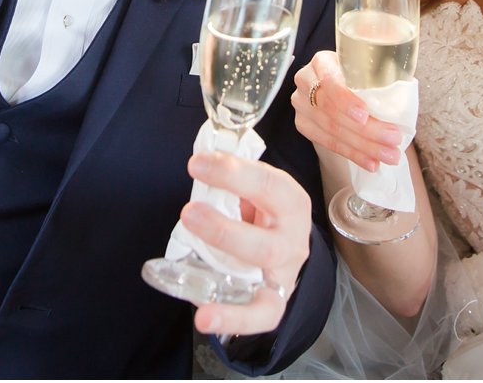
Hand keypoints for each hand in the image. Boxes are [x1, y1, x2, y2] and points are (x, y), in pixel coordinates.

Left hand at [180, 151, 309, 335]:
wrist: (285, 250)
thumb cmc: (262, 215)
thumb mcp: (255, 194)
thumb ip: (231, 185)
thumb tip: (200, 167)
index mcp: (291, 203)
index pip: (268, 185)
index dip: (232, 173)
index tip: (197, 164)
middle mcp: (293, 240)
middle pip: (267, 241)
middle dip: (224, 228)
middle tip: (189, 211)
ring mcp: (284, 274)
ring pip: (263, 274)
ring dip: (226, 262)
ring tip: (192, 257)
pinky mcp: (274, 302)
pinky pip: (259, 316)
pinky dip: (232, 319)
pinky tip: (204, 316)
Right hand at [290, 51, 404, 172]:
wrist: (336, 82)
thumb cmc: (357, 73)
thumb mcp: (365, 67)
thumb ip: (378, 77)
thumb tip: (403, 98)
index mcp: (322, 61)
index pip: (329, 80)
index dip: (345, 99)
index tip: (365, 114)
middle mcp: (305, 81)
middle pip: (333, 109)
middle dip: (366, 128)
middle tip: (393, 138)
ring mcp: (301, 104)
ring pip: (331, 129)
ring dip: (363, 146)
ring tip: (389, 155)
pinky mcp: (303, 125)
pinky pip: (328, 144)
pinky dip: (353, 154)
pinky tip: (371, 162)